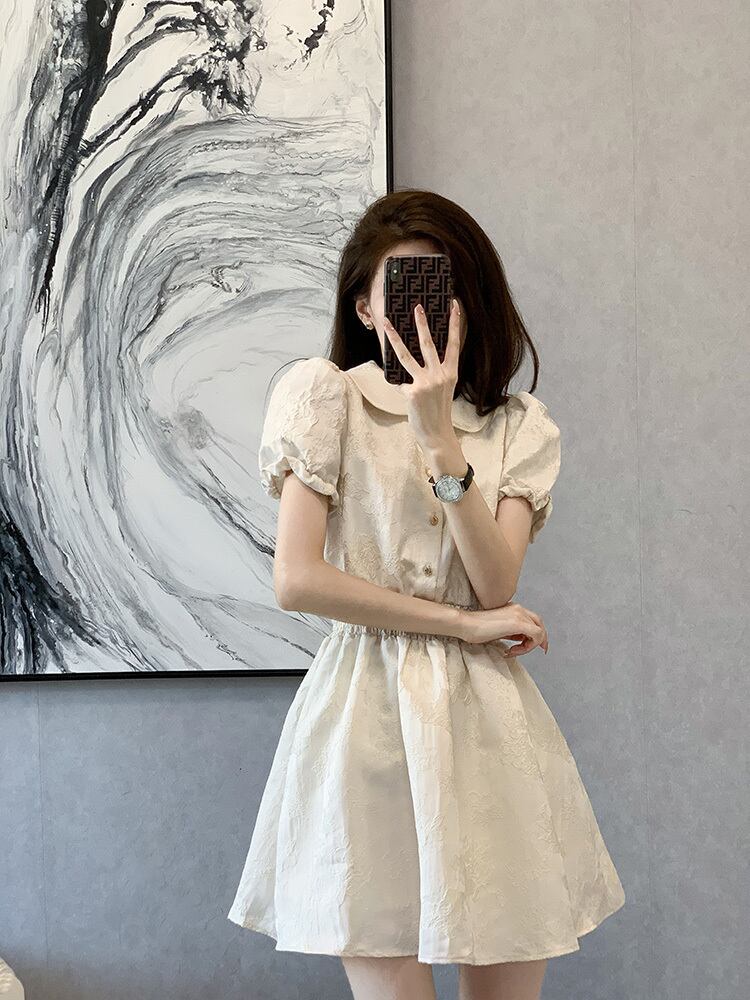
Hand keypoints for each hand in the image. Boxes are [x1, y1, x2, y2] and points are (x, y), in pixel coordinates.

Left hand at [382, 298, 462, 447]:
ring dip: (395, 338)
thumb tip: (418, 355)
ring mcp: (426, 383)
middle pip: (429, 343)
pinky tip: (387, 376)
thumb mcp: (443, 388)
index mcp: (451, 372)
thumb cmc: (438, 411)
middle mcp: (440, 375)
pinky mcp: (412, 392)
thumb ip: (435, 372)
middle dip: (422, 323)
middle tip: (417, 306)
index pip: (454, 343)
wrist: (436, 434)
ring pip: (407, 355)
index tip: (454, 305)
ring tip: (389, 323)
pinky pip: (398, 381)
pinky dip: (392, 380)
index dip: (454, 323)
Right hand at [457, 602, 548, 655]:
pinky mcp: (518, 623)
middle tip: (539, 650)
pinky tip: (512, 650)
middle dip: (540, 640)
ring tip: (513, 651)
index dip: (537, 634)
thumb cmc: (476, 629)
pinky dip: (528, 647)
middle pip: (539, 624)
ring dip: (529, 646)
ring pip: (539, 631)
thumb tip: (522, 640)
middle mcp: (519, 609)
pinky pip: (536, 636)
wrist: (466, 625)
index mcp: (514, 608)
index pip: (533, 620)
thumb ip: (512, 632)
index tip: (532, 645)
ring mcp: (519, 614)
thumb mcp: (499, 630)